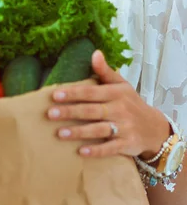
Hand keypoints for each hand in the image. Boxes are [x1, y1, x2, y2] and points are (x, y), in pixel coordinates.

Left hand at [46, 50, 169, 158]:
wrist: (155, 128)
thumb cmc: (130, 103)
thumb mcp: (121, 85)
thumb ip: (105, 71)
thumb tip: (95, 53)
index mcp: (116, 93)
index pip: (91, 92)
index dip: (73, 93)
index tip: (54, 95)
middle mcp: (120, 110)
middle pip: (91, 110)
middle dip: (70, 112)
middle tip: (50, 114)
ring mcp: (124, 127)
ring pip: (99, 129)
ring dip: (79, 132)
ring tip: (60, 133)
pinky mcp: (127, 144)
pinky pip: (110, 148)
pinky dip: (97, 150)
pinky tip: (81, 152)